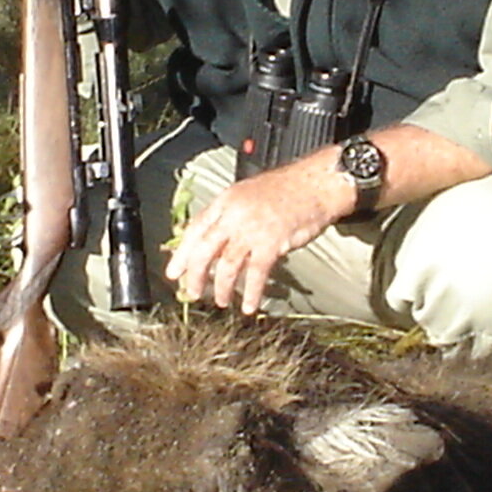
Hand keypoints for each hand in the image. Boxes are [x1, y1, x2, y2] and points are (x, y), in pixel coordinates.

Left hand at [165, 156, 354, 313]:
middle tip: (192, 292)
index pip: (195, 229)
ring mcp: (252, 229)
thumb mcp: (248, 194)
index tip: (175, 271)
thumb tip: (214, 240)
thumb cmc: (288, 190)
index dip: (182, 253)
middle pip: (204, 250)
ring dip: (222, 288)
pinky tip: (249, 306)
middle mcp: (234, 215)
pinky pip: (255, 274)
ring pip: (226, 265)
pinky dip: (251, 293)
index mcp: (226, 201)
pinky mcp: (271, 243)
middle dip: (195, 275)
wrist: (316, 185)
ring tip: (221, 301)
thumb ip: (230, 215)